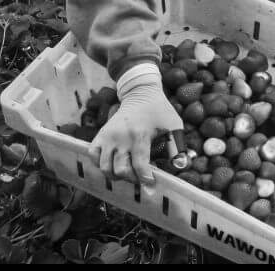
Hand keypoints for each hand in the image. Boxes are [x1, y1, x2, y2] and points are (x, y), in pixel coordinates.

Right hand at [88, 63, 182, 184]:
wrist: (140, 92)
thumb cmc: (160, 111)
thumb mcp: (174, 126)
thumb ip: (178, 147)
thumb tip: (181, 167)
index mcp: (140, 134)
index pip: (139, 164)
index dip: (144, 178)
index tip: (150, 183)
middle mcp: (121, 136)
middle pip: (120, 170)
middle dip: (130, 179)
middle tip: (139, 176)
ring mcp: (108, 136)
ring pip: (104, 167)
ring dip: (115, 175)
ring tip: (126, 171)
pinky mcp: (100, 135)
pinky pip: (93, 155)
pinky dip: (100, 164)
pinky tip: (112, 163)